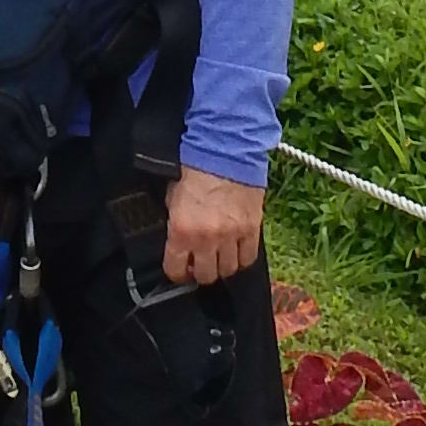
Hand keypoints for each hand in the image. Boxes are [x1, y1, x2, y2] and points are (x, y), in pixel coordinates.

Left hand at [160, 167, 263, 286]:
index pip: (176, 270)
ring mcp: (232, 236)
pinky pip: (248, 258)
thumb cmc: (195, 169)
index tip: (180, 268)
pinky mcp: (252, 229)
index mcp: (181, 230)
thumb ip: (175, 223)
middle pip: (205, 276)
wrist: (226, 150)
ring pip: (228, 270)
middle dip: (200, 272)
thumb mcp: (173, 197)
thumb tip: (177, 241)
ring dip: (222, 265)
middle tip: (200, 262)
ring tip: (219, 255)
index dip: (177, 272)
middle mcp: (206, 239)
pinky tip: (236, 249)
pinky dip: (241, 257)